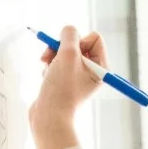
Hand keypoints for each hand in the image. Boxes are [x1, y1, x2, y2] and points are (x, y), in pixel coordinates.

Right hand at [27, 24, 104, 148]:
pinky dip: (49, 67)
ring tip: (48, 70)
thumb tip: (67, 30)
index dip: (79, 41)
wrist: (48, 118)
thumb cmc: (61, 89)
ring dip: (53, 58)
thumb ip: (69, 35)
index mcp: (102, 67)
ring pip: (64, 53)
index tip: (70, 54)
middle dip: (61, 48)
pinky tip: (46, 78)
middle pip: (77, 43)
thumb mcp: (67, 55)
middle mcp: (93, 72)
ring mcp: (78, 77)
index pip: (94, 37)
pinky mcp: (64, 82)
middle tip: (49, 57)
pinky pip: (57, 63)